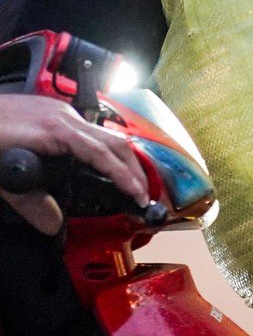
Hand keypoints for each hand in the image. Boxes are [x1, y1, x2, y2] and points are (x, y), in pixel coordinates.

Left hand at [0, 94, 149, 234]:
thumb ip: (27, 202)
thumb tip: (54, 225)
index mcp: (56, 130)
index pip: (103, 154)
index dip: (124, 176)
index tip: (138, 196)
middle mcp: (63, 116)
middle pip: (113, 140)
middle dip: (133, 168)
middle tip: (142, 194)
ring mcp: (58, 110)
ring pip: (103, 133)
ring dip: (120, 157)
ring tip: (128, 181)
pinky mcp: (50, 110)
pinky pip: (88, 129)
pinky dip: (103, 148)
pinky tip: (99, 163)